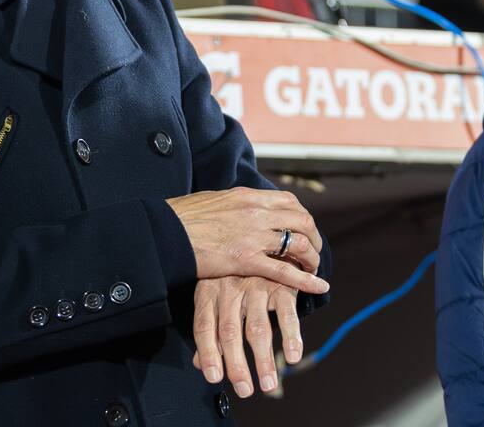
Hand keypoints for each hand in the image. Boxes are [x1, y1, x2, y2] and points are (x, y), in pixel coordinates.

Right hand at [166, 187, 327, 292]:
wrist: (165, 231)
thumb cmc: (182, 217)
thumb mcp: (213, 200)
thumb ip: (233, 204)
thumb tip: (240, 208)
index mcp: (248, 196)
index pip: (288, 201)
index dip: (302, 216)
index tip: (303, 228)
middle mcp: (256, 212)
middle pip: (302, 221)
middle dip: (314, 237)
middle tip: (314, 251)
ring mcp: (253, 236)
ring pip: (300, 244)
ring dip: (312, 258)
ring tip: (313, 269)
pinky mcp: (246, 260)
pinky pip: (285, 271)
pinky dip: (306, 280)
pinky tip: (319, 287)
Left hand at [191, 275, 303, 396]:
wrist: (265, 244)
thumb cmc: (234, 278)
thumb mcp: (214, 296)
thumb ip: (210, 330)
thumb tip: (200, 364)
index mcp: (209, 292)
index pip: (204, 327)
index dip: (208, 353)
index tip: (213, 378)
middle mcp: (230, 288)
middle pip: (230, 332)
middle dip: (236, 364)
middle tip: (244, 391)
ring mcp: (256, 286)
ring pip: (258, 328)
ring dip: (264, 360)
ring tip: (268, 385)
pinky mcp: (282, 284)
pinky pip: (287, 314)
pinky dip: (291, 337)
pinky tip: (293, 357)